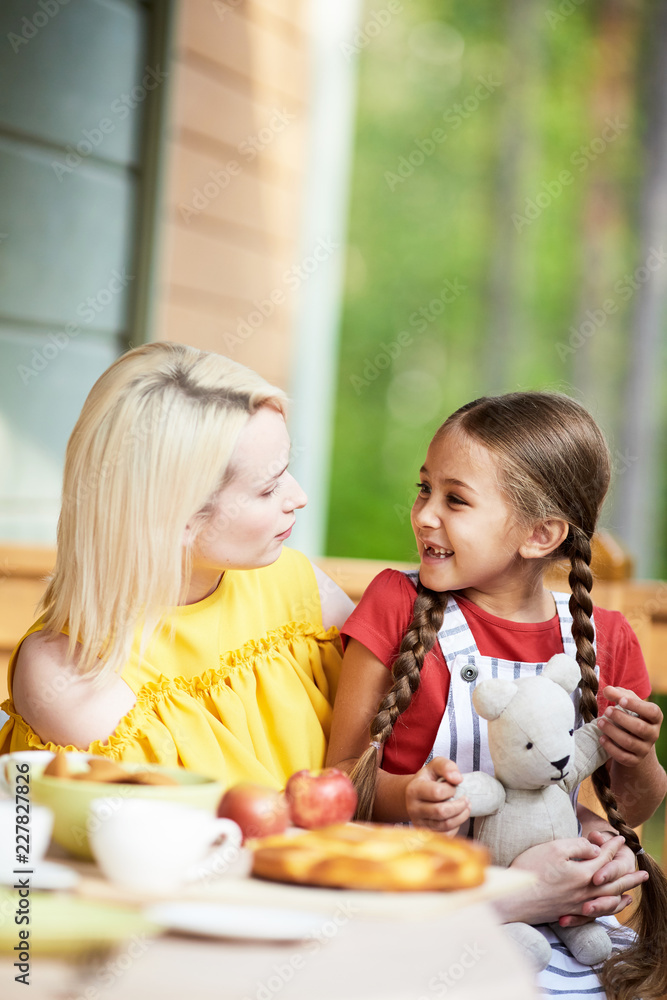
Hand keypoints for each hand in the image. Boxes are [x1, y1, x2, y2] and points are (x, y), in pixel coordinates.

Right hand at [405, 757, 470, 833]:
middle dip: (460, 806)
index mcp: (414, 789)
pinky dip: (456, 827)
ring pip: (445, 825)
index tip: (455, 786)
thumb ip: (446, 767)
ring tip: (466, 807)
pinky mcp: (425, 833)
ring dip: (461, 816)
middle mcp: (413, 808)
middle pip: (441, 811)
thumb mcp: (435, 766)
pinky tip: (457, 817)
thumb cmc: (428, 779)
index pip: (437, 792)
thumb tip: (458, 779)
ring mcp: (418, 822)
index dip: (452, 789)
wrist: (414, 795)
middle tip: (466, 799)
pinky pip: (445, 835)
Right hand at [495, 835, 646, 925]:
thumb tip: (596, 850)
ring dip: (623, 893)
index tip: (621, 839)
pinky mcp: (570, 912)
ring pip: (608, 899)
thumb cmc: (531, 869)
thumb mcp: (554, 849)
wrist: (515, 898)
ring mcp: (578, 904)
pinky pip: (598, 911)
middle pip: (613, 882)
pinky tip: (611, 906)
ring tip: (633, 891)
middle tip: (643, 872)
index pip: (604, 858)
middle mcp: (586, 891)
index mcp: (584, 873)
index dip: (613, 847)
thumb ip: (579, 847)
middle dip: (628, 875)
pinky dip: (609, 907)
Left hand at [598, 687, 662, 766]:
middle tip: (606, 711)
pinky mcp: (634, 760)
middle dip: (621, 719)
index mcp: (655, 718)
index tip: (621, 700)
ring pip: (630, 743)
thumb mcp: (626, 702)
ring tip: (600, 722)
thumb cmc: (630, 714)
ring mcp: (645, 749)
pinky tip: (601, 738)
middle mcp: (653, 734)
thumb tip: (606, 690)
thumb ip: (618, 694)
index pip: (652, 712)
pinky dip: (611, 748)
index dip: (637, 706)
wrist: (632, 739)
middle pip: (640, 728)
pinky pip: (624, 757)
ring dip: (613, 732)